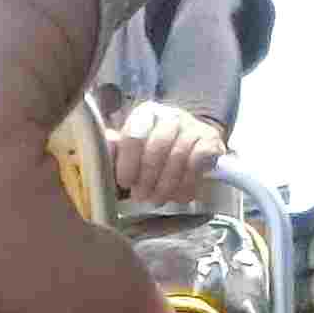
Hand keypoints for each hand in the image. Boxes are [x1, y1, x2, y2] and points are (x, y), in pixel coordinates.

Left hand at [107, 100, 226, 209]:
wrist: (190, 152)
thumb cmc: (153, 156)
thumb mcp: (130, 154)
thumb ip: (115, 151)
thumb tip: (102, 146)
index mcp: (146, 115)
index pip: (134, 135)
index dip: (128, 163)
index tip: (126, 182)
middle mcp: (170, 116)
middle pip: (157, 147)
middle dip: (147, 178)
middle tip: (141, 196)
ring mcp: (193, 126)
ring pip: (178, 157)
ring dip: (166, 185)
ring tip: (158, 198)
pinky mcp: (211, 140)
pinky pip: (198, 161)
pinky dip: (188, 182)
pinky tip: (180, 193)